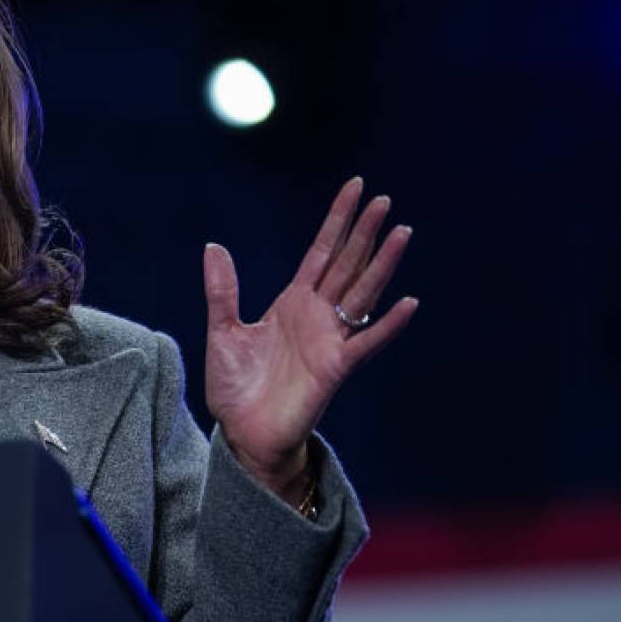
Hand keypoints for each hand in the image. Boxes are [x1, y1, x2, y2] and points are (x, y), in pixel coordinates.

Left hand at [201, 177, 418, 501]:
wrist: (243, 432)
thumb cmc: (236, 386)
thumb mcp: (222, 331)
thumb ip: (223, 290)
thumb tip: (214, 246)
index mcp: (292, 303)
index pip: (321, 252)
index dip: (337, 221)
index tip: (355, 188)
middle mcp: (317, 316)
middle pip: (347, 265)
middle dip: (364, 232)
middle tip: (384, 199)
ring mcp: (330, 340)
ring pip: (362, 294)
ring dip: (381, 265)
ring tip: (401, 233)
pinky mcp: (335, 368)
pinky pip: (366, 343)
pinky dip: (387, 324)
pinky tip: (406, 303)